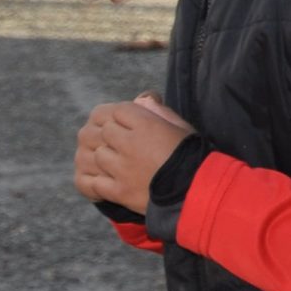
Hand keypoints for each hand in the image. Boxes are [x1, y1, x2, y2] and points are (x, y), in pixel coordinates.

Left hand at [74, 98, 195, 213]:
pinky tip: (101, 181)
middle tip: (113, 141)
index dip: (116, 114)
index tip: (121, 122)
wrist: (197, 192)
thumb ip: (159, 110)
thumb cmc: (191, 156)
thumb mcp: (179, 126)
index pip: (117, 110)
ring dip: (101, 157)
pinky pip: (93, 183)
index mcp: (147, 125)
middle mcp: (131, 144)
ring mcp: (123, 169)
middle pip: (103, 131)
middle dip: (107, 134)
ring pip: (96, 155)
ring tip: (108, 161)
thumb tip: (144, 98)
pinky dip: (93, 182)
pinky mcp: (120, 192)